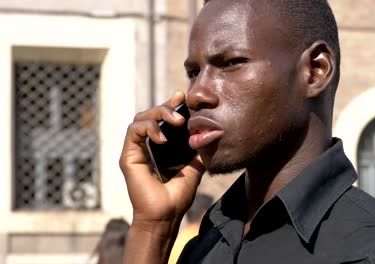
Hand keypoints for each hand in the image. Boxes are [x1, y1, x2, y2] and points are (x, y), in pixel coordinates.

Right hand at [119, 91, 204, 232]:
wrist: (166, 216)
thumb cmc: (177, 196)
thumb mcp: (194, 168)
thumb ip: (197, 151)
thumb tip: (208, 134)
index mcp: (159, 148)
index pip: (161, 120)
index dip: (170, 105)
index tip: (182, 96)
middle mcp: (145, 147)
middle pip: (150, 115)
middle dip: (166, 107)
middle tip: (181, 109)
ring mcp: (135, 151)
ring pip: (140, 119)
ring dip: (158, 114)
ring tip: (176, 121)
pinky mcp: (128, 157)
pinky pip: (133, 131)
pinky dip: (148, 129)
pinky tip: (163, 138)